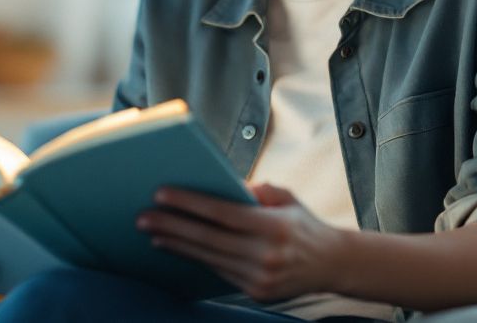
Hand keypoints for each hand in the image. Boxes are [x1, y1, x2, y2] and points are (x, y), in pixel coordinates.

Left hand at [135, 183, 346, 302]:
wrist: (333, 264)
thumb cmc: (303, 223)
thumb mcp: (286, 198)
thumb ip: (255, 190)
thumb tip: (220, 184)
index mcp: (275, 226)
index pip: (223, 213)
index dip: (190, 203)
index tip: (161, 193)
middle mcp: (267, 254)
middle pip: (209, 238)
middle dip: (172, 226)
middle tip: (142, 216)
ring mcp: (261, 278)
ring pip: (208, 258)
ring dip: (177, 244)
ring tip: (152, 231)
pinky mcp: (256, 292)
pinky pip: (218, 271)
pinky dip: (194, 258)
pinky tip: (175, 246)